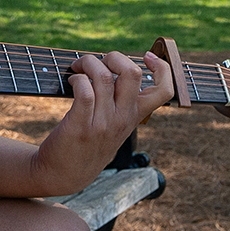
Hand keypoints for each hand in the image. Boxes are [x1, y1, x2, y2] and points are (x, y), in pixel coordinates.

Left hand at [29, 51, 175, 194]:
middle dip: (114, 57)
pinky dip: (77, 79)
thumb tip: (114, 69)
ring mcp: (103, 124)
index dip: (162, 68)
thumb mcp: (114, 126)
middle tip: (99, 62)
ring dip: (88, 63)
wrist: (64, 174)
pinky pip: (84, 91)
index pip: (165, 91)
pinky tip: (71, 81)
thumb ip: (121, 103)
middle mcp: (122, 119)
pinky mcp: (80, 127)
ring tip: (77, 68)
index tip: (147, 56)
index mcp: (134, 116)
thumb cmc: (88, 143)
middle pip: (133, 74)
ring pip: (104, 77)